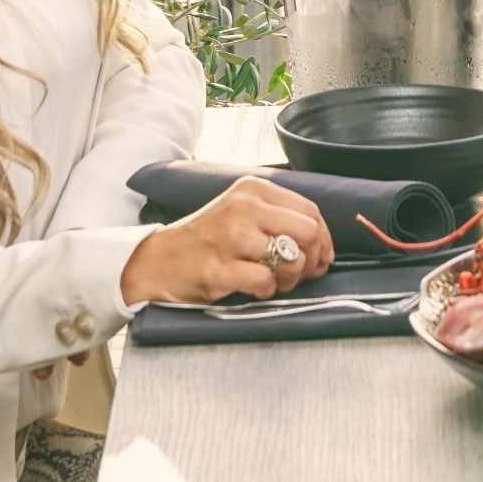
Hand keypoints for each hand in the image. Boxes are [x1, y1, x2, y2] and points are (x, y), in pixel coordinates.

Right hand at [118, 176, 333, 306]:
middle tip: (298, 274)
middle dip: (311, 260)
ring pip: (291, 259)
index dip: (323, 239)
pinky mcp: (218, 269)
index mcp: (253, 189)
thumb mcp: (242, 213)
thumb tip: (324, 250)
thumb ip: (281, 221)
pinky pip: (266, 282)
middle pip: (308, 233)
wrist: (158, 260)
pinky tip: (255, 289)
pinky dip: (268, 291)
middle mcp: (243, 207)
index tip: (320, 258)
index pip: (310, 210)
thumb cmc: (208, 239)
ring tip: (274, 281)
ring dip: (290, 279)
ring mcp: (230, 237)